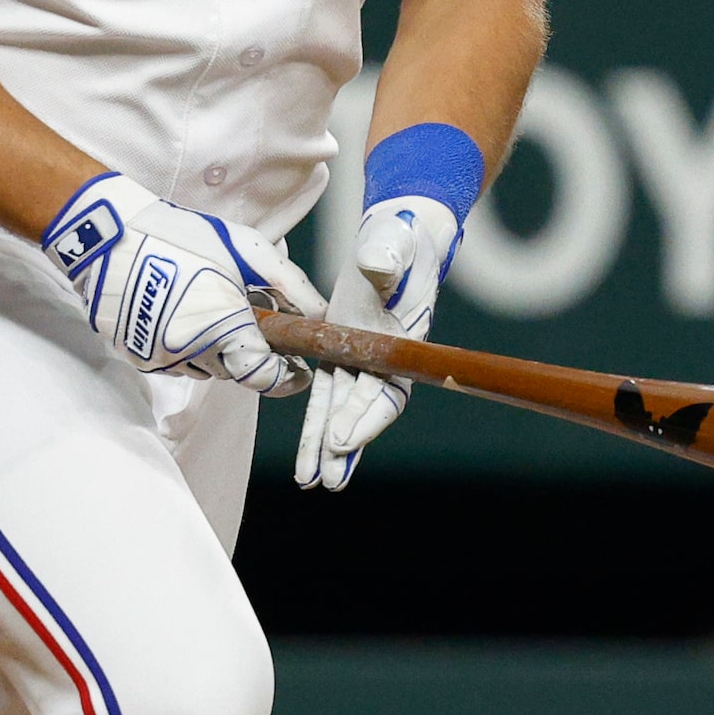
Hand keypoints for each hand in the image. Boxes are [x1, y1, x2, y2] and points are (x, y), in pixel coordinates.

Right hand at [43, 175, 324, 392]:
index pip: (263, 377)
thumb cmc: (182, 237)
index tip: (296, 368)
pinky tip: (181, 312)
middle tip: (248, 317)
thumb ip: (290, 285)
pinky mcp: (134, 356)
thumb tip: (320, 313)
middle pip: (234, 371)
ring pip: (202, 368)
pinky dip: (185, 346)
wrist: (109, 236)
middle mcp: (189, 353)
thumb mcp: (247, 250)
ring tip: (211, 307)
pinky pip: (172, 361)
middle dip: (247, 351)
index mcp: (222, 329)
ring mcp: (157, 358)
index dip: (284, 377)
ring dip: (215, 350)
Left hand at [294, 195, 460, 490]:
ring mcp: (363, 356)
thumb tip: (376, 265)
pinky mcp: (342, 350)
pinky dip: (320, 423)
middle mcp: (386, 355)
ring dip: (328, 444)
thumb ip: (386, 255)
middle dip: (344, 445)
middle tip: (324, 479)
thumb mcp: (394, 242)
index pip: (388, 388)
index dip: (366, 415)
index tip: (342, 438)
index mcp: (403, 337)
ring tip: (312, 480)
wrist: (396, 233)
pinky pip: (329, 393)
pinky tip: (310, 454)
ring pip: (343, 408)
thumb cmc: (400, 237)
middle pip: (363, 409)